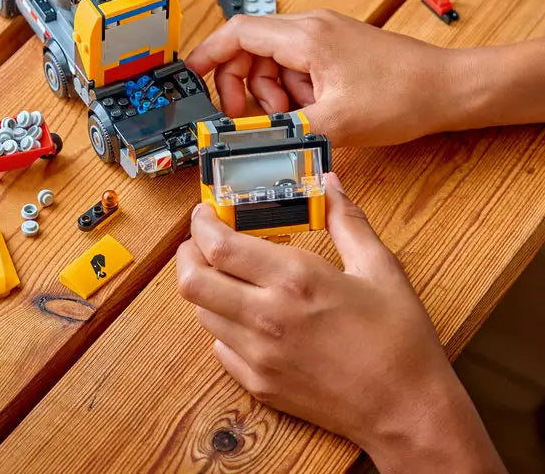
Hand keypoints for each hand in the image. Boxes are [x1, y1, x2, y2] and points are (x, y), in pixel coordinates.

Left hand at [176, 177, 503, 472]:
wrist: (411, 414)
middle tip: (201, 241)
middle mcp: (266, 317)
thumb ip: (347, 220)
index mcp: (294, 280)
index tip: (206, 212)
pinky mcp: (259, 384)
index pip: (217, 245)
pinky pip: (220, 346)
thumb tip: (330, 184)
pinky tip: (245, 314)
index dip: (201, 223)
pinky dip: (222, 324)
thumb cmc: (400, 341)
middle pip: (191, 280)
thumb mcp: (380, 268)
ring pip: (201, 312)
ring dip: (205, 288)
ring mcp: (259, 355)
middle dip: (187, 253)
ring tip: (226, 274)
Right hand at [187, 9, 456, 145]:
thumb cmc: (404, 95)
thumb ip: (286, 133)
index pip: (237, 33)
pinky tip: (313, 113)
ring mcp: (323, 38)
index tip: (190, 76)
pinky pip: (296, 69)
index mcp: (305, 37)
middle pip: (249, 50)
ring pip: (272, 63)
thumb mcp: (338, 123)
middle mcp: (310, 29)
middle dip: (241, 86)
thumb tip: (249, 145)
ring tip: (295, 119)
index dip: (208, 55)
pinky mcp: (334, 51)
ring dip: (272, 95)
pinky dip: (294, 93)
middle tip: (247, 119)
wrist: (449, 88)